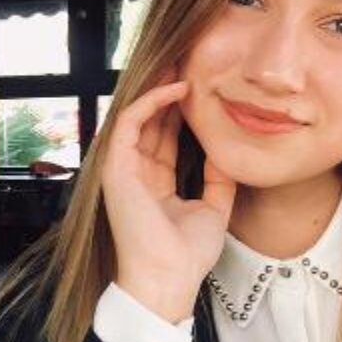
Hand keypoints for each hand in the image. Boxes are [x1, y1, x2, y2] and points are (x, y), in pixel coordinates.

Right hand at [100, 72, 236, 322]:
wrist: (168, 279)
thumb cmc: (186, 254)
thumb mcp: (213, 207)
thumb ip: (218, 178)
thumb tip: (225, 150)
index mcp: (154, 182)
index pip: (164, 136)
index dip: (181, 111)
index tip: (203, 88)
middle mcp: (135, 172)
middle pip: (151, 120)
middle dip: (170, 91)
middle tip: (192, 61)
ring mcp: (123, 169)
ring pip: (138, 115)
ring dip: (159, 88)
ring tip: (184, 63)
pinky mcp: (116, 167)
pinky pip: (130, 123)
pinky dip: (152, 102)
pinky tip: (178, 89)